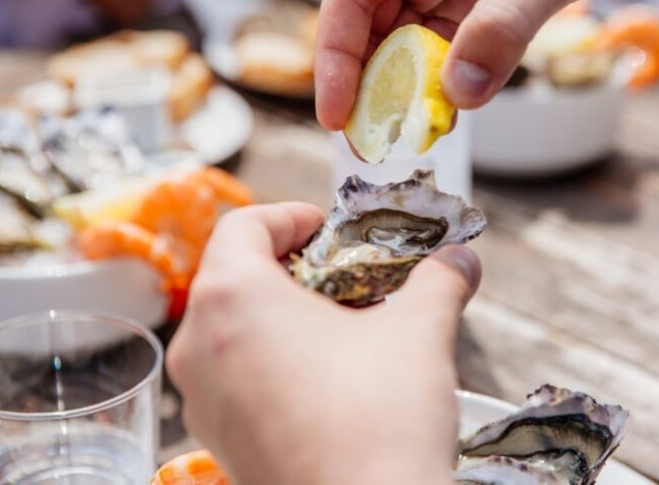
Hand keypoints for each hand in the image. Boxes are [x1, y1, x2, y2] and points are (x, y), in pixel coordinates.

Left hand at [166, 203, 480, 484]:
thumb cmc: (379, 419)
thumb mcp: (419, 332)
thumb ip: (438, 281)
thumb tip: (460, 260)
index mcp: (232, 297)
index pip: (243, 226)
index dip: (291, 217)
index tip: (331, 230)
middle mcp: (198, 345)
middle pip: (235, 277)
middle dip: (296, 269)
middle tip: (351, 279)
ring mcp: (201, 399)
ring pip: (233, 330)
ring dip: (285, 317)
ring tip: (347, 331)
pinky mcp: (218, 441)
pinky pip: (235, 378)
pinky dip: (274, 363)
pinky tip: (331, 381)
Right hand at [315, 0, 658, 128]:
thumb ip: (502, 28)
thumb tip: (458, 98)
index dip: (337, 57)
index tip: (338, 115)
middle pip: (375, 20)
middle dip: (371, 81)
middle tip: (370, 142)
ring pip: (412, 36)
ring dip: (408, 85)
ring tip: (407, 136)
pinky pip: (452, 42)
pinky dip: (447, 77)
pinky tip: (448, 111)